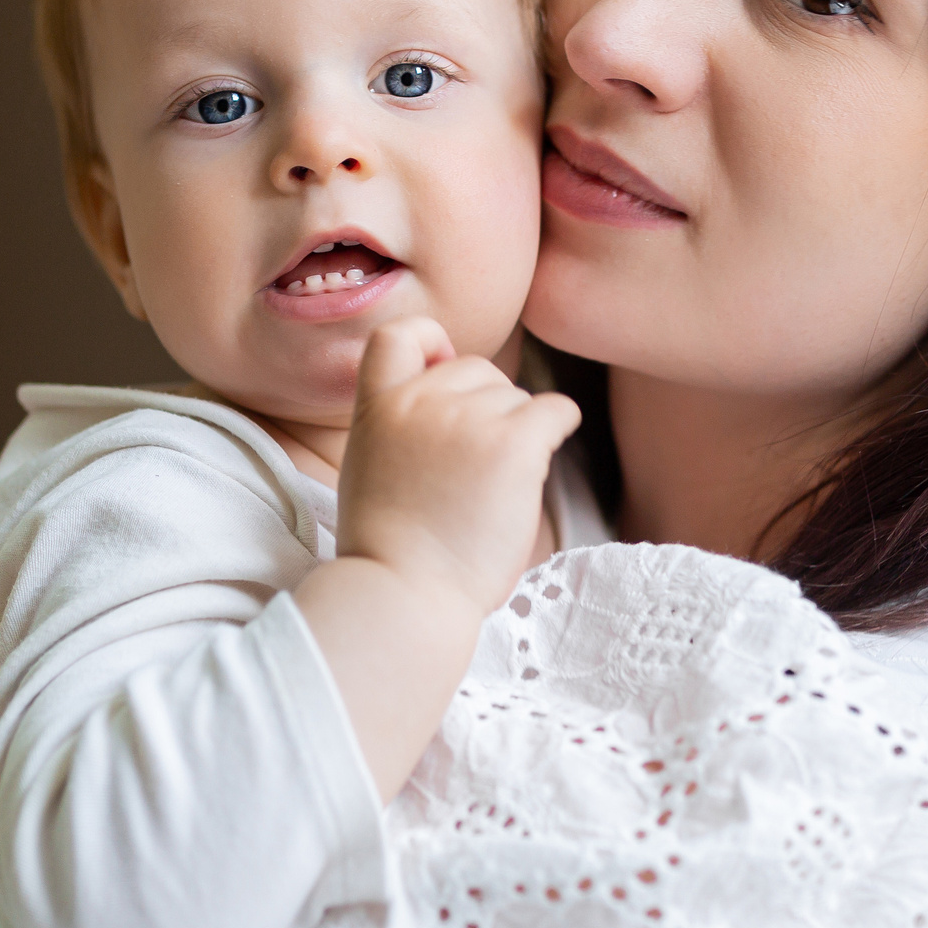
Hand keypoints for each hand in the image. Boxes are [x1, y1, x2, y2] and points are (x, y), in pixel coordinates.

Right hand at [335, 317, 581, 618]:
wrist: (405, 594)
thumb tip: (450, 402)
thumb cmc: (391, 551)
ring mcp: (468, 419)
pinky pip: (556, 409)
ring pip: (518, 398)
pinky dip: (558, 428)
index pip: (400, 333)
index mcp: (378, 407)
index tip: (443, 374)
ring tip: (488, 492)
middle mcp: (421, 400)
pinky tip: (535, 467)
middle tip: (474, 471)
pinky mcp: (513, 444)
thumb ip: (398, 425)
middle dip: (487, 409)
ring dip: (516, 435)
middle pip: (479, 370)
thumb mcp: (368, 468)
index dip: (431, 344)